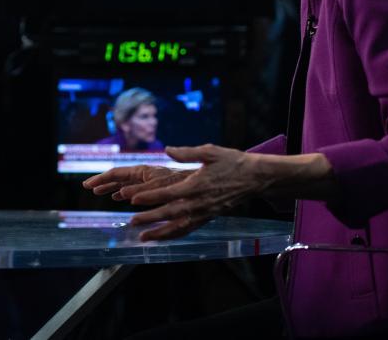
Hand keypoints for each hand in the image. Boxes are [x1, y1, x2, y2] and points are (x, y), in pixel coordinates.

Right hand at [83, 162, 187, 202]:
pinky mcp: (157, 186)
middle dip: (103, 182)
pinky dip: (123, 192)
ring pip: (126, 183)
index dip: (101, 179)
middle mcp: (146, 174)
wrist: (206, 183)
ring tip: (100, 193)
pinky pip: (135, 188)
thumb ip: (143, 190)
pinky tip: (121, 198)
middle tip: (88, 188)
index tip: (88, 185)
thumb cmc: (187, 183)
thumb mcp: (163, 186)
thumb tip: (122, 194)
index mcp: (145, 172)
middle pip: (119, 177)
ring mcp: (151, 180)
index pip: (117, 173)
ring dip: (111, 187)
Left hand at [106, 145, 264, 240]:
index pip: (169, 193)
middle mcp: (200, 202)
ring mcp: (205, 212)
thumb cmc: (232, 162)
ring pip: (180, 227)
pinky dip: (175, 235)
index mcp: (198, 184)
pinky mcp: (209, 217)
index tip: (133, 198)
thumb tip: (168, 149)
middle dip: (150, 218)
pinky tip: (163, 238)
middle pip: (171, 213)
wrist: (255, 178)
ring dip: (160, 233)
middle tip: (132, 221)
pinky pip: (190, 229)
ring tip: (143, 237)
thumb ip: (187, 152)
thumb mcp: (210, 151)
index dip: (151, 196)